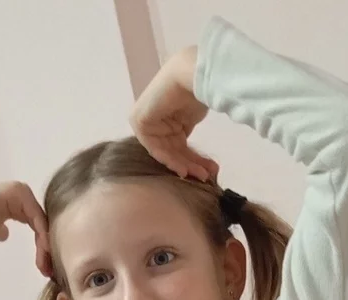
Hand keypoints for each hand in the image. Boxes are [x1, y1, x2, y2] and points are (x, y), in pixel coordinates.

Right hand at [0, 182, 51, 276]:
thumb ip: (0, 229)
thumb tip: (5, 233)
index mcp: (16, 202)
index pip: (37, 225)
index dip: (42, 246)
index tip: (44, 268)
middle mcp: (21, 194)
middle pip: (42, 223)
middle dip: (47, 247)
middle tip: (48, 269)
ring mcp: (20, 191)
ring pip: (41, 221)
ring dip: (46, 243)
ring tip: (46, 263)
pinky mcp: (17, 192)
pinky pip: (36, 216)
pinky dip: (42, 233)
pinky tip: (43, 249)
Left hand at [129, 46, 218, 180]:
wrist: (191, 75)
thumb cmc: (198, 89)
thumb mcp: (192, 119)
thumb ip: (187, 135)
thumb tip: (195, 152)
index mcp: (166, 117)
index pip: (178, 145)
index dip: (193, 160)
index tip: (208, 171)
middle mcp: (155, 121)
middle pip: (173, 150)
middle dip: (191, 164)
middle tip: (206, 176)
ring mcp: (146, 122)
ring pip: (166, 152)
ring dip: (184, 165)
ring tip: (200, 175)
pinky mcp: (139, 122)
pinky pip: (155, 148)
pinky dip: (169, 160)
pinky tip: (184, 169)